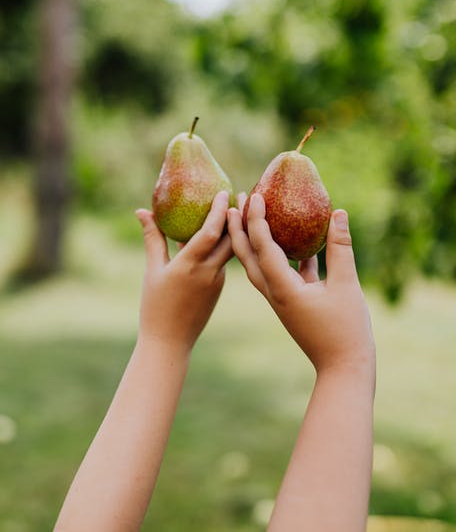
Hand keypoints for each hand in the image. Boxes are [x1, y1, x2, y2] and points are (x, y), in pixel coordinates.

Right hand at [135, 190, 232, 353]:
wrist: (169, 343)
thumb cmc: (154, 306)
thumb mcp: (152, 270)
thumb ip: (153, 239)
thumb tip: (142, 211)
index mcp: (190, 265)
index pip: (212, 232)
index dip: (220, 210)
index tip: (223, 192)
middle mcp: (208, 272)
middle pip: (229, 238)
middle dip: (235, 216)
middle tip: (234, 195)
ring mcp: (217, 281)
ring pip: (229, 250)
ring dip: (231, 230)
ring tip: (231, 210)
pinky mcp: (218, 288)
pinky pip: (223, 261)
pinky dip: (222, 246)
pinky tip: (219, 235)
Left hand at [228, 194, 374, 379]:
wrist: (343, 370)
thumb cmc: (346, 330)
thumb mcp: (347, 285)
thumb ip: (340, 248)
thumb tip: (338, 213)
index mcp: (282, 289)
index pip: (262, 247)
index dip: (256, 219)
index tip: (253, 195)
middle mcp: (274, 293)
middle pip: (248, 256)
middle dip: (239, 226)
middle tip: (236, 198)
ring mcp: (281, 299)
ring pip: (261, 264)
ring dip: (255, 239)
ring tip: (255, 213)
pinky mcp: (292, 303)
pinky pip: (281, 273)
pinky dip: (282, 254)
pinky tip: (298, 239)